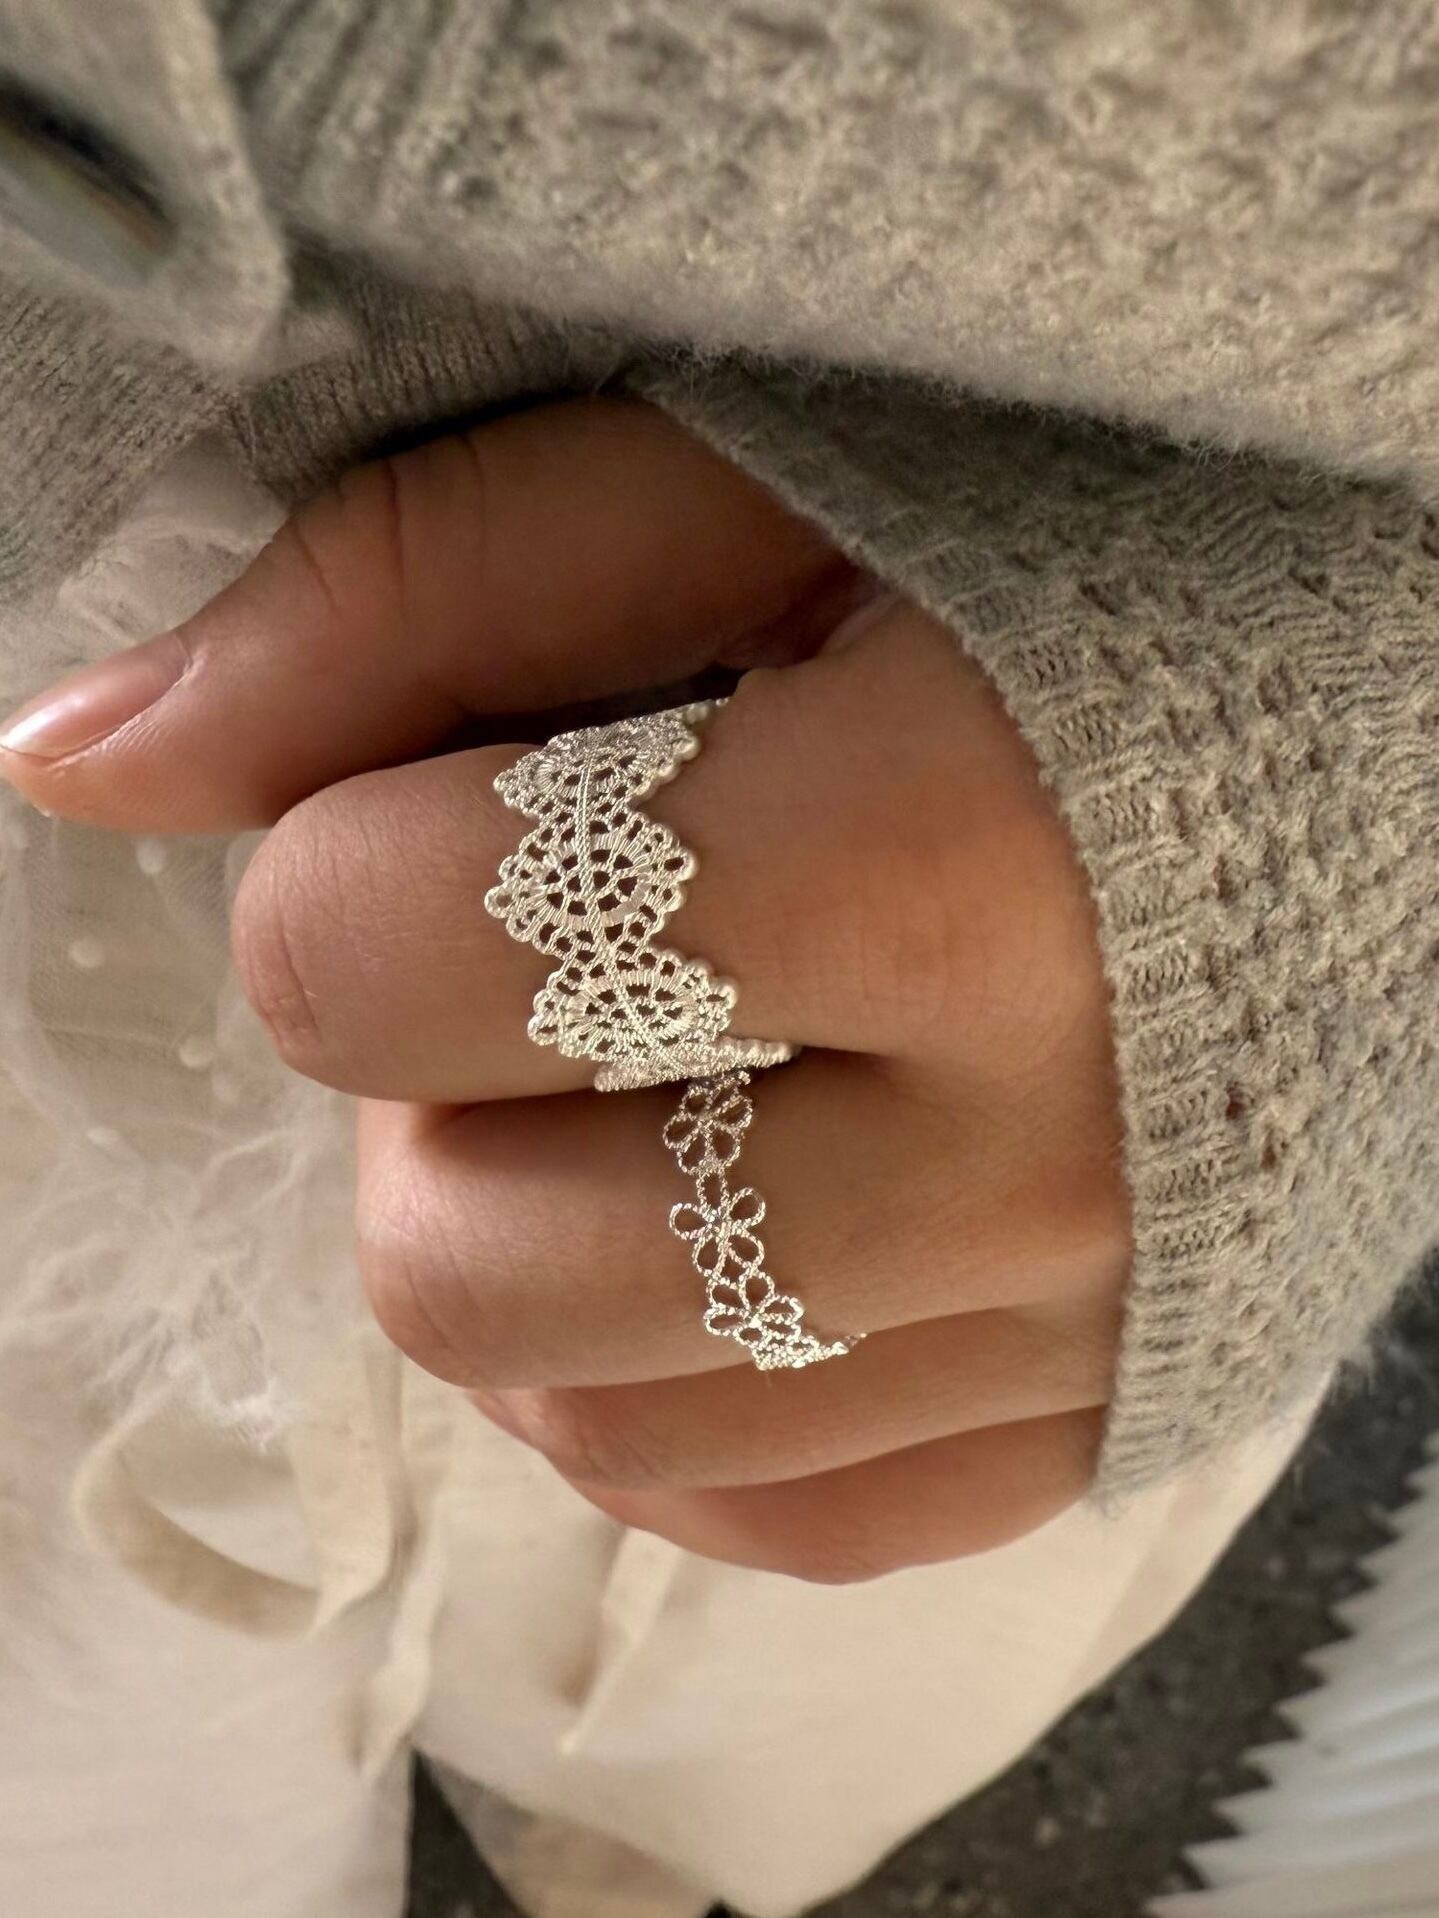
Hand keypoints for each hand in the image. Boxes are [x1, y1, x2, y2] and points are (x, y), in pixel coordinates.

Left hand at [0, 399, 1128, 1580]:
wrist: (1414, 727)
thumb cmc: (1102, 551)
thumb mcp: (751, 481)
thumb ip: (400, 599)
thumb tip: (74, 762)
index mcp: (942, 861)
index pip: (372, 958)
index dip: (346, 857)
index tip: (462, 790)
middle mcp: (1028, 1161)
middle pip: (459, 1256)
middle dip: (431, 1082)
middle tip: (558, 941)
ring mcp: (1073, 1337)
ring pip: (589, 1418)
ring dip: (536, 1227)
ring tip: (652, 1064)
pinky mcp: (1096, 1428)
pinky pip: (762, 1511)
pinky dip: (669, 1375)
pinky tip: (729, 1207)